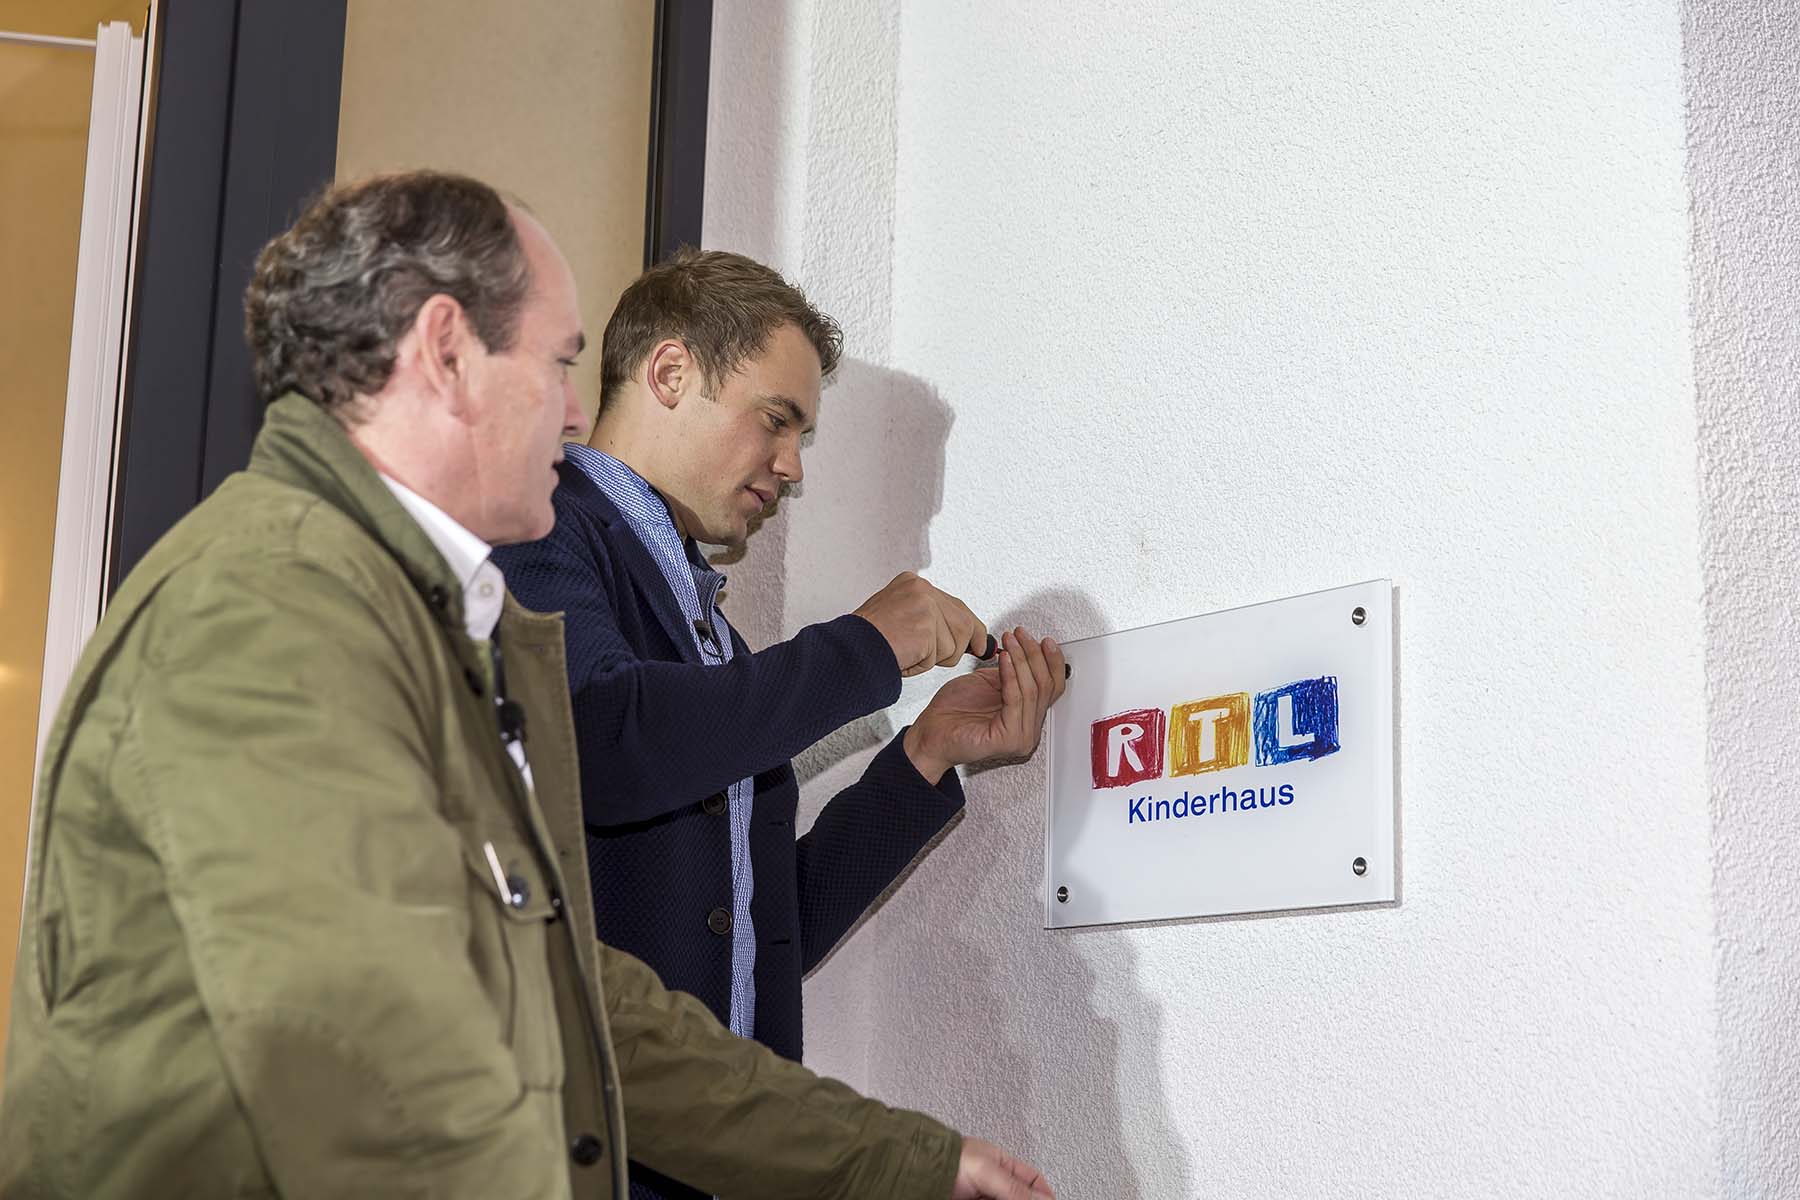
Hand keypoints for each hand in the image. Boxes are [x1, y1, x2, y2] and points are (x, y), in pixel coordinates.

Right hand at [853, 572, 987, 678]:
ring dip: (934, 658)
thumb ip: (930, 621)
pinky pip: (940, 656)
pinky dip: (922, 665)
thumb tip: (969, 638)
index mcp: (913, 583)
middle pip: (964, 623)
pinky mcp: (926, 625)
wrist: (847, 649)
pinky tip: (903, 655)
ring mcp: (924, 604)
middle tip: (949, 653)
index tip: (979, 642)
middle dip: (960, 645)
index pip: (955, 605)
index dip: (968, 628)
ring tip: (908, 651)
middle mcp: (921, 588)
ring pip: (955, 643)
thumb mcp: (901, 619)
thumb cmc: (868, 641)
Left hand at [904, 628, 1067, 783]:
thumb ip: (1010, 674)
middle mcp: (1028, 730)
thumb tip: (1024, 652)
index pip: (1052, 687)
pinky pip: (1015, 700)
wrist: (931, 732)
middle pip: (1045, 686)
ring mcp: (1021, 737)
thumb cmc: (953, 711)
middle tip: (1022, 635)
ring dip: (1022, 659)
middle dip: (1034, 654)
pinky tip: (1005, 658)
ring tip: (1010, 641)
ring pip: (1032, 691)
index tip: (1044, 641)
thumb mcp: (989, 683)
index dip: (1051, 661)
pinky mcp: (1009, 739)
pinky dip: (1011, 675)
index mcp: (1027, 718)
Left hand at [952, 1137, 1054, 1199]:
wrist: (912, 1171)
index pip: (1034, 1181)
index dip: (1044, 1194)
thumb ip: (1014, 1187)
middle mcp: (992, 1180)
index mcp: (1001, 1163)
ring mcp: (979, 1195)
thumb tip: (1042, 1199)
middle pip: (1020, 1196)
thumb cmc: (943, 1158)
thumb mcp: (986, 1171)